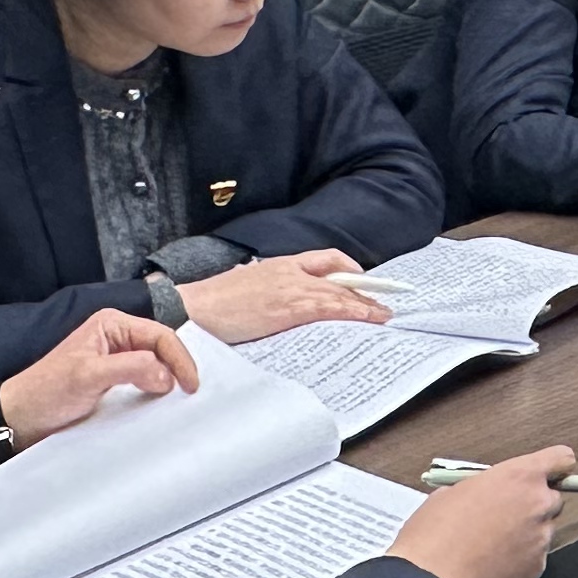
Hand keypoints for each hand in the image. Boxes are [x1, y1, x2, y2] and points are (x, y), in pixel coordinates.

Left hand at [0, 308, 197, 443]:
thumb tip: (167, 376)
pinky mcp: (111, 381)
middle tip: (190, 393)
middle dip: (177, 367)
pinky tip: (159, 403)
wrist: (19, 419)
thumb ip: (130, 368)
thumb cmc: (46, 392)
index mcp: (111, 325)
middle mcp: (115, 338)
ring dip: (167, 380)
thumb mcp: (89, 376)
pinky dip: (154, 391)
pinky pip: (142, 381)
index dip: (179, 359)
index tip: (191, 385)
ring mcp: (114, 360)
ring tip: (179, 399)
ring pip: (154, 365)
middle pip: (160, 348)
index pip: (160, 335)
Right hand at [176, 249, 389, 343]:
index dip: (348, 268)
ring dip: (364, 306)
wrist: (194, 308)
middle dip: (363, 290)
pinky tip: (364, 319)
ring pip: (338, 294)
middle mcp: (290, 271)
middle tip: (382, 302)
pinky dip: (351, 312)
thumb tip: (272, 298)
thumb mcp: (245, 285)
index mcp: (280, 263)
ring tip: (382, 316)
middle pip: (338, 277)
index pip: (325, 258)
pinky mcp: (289, 308)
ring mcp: (291, 289)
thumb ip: (266, 288)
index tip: (361, 279)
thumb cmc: (213, 302)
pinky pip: (329, 309)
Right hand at [388, 448, 569, 577]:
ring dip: (526, 535)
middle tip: (504, 518)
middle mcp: (538, 504)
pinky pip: (534, 559)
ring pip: (543, 531)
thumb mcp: (453, 492)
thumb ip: (484, 487)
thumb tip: (488, 494)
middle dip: (533, 505)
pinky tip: (491, 567)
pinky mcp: (537, 570)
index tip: (546, 475)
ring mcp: (540, 539)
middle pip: (553, 498)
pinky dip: (519, 562)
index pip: (562, 459)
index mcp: (520, 477)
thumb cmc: (434, 533)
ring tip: (491, 548)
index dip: (554, 466)